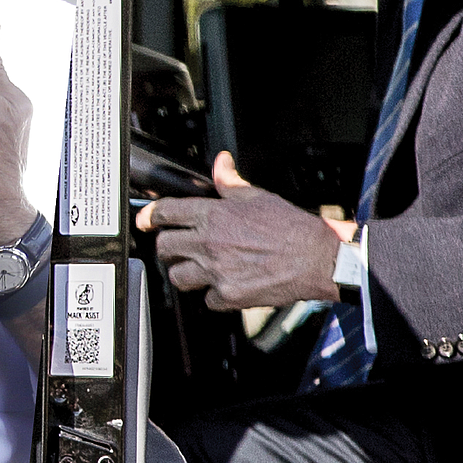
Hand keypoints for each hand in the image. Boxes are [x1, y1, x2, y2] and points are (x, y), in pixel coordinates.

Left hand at [135, 151, 342, 309]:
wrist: (316, 259)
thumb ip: (230, 182)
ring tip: (197, 268)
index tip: (145, 219)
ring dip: (184, 272)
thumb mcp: (258, 197)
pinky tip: (225, 285)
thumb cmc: (292, 228)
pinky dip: (213, 295)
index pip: (166, 212)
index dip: (150, 215)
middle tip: (177, 246)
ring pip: (177, 276)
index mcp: (214, 215)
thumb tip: (221, 163)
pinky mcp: (228, 295)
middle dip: (168, 245)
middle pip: (164, 246)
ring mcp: (216, 271)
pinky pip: (206, 299)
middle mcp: (209, 242)